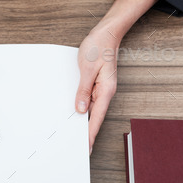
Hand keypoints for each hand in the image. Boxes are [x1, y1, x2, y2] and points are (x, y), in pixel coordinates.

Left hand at [75, 0, 159, 154]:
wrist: (106, 33)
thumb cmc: (98, 47)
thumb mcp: (86, 69)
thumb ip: (83, 91)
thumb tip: (80, 109)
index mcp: (105, 91)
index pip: (96, 118)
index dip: (90, 134)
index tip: (85, 147)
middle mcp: (105, 92)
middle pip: (95, 118)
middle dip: (87, 133)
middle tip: (79, 148)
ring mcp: (102, 89)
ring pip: (92, 111)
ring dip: (84, 123)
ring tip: (75, 137)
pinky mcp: (97, 85)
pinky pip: (90, 101)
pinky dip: (84, 110)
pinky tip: (78, 116)